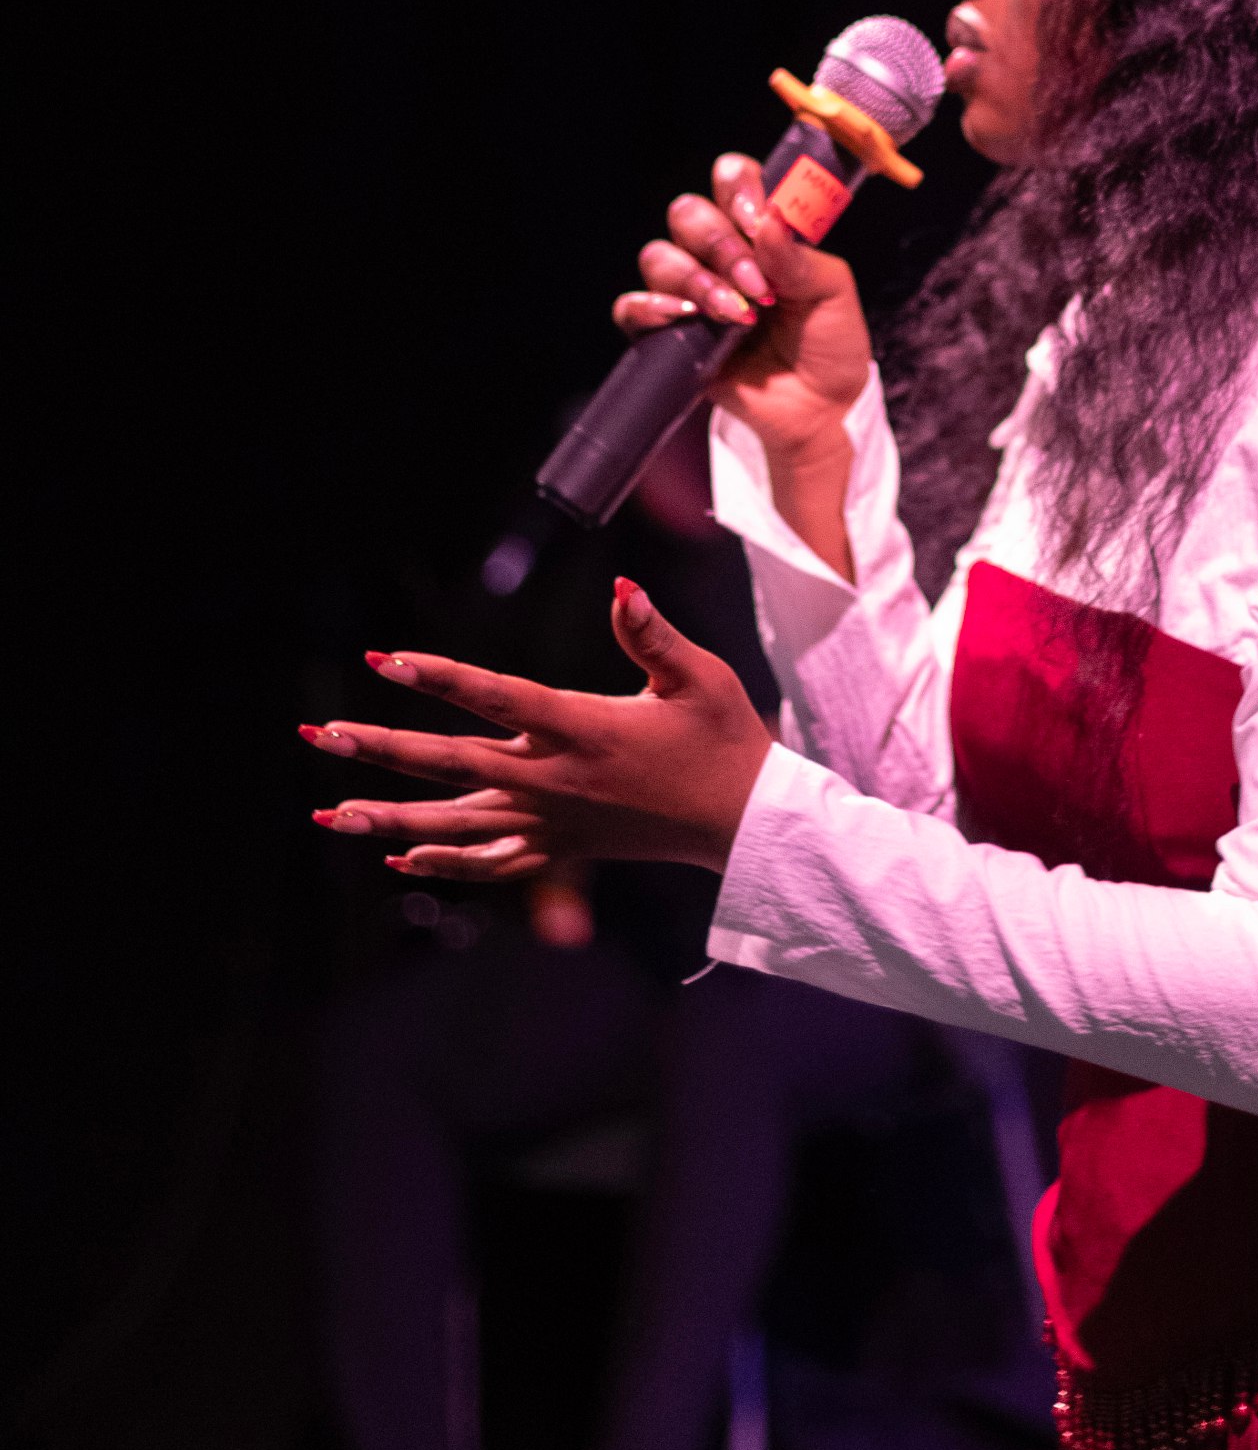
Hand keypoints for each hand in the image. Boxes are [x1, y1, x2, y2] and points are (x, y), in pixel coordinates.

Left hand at [302, 580, 771, 881]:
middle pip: (453, 764)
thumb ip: (653, 633)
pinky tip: (398, 860)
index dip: (441, 677)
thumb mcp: (700, 676)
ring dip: (389, 818)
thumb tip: (622, 585)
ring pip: (456, 823)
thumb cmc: (725, 738)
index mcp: (585, 729)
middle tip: (321, 733)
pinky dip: (442, 863)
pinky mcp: (562, 849)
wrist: (744, 823)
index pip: (497, 698)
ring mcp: (554, 821)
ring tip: (329, 815)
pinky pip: (490, 863)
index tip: (387, 660)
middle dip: (381, 748)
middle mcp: (556, 780)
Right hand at [618, 152, 872, 467]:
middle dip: (720, 244)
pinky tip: (685, 317)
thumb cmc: (830, 347)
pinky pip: (632, 307)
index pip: (731, 180)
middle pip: (687, 214)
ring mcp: (690, 293)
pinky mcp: (668, 334)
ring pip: (658, 256)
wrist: (819, 411)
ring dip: (696, 280)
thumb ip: (799, 256)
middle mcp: (719, 255)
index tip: (756, 221)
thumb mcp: (832, 295)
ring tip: (736, 315)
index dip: (736, 188)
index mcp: (759, 233)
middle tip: (757, 286)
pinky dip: (651, 307)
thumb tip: (768, 221)